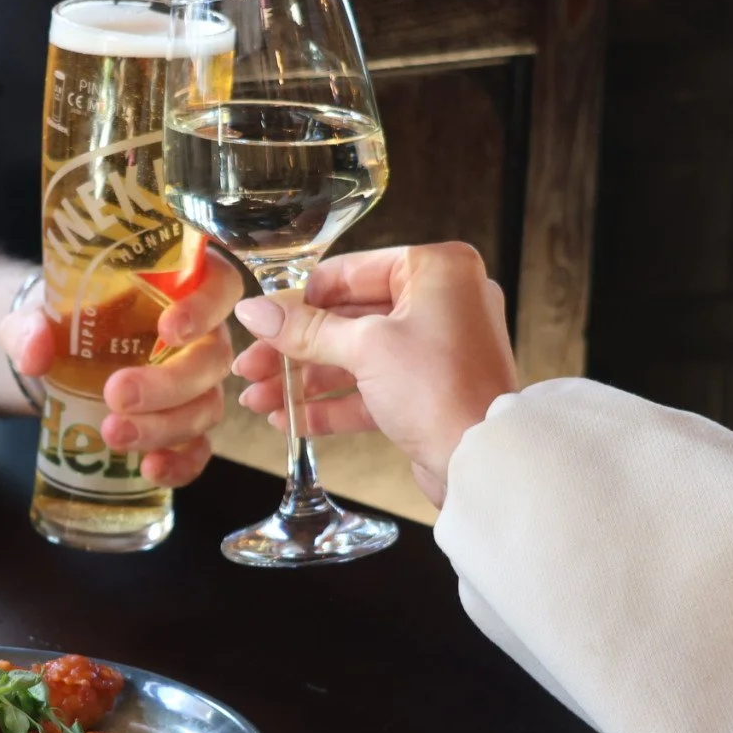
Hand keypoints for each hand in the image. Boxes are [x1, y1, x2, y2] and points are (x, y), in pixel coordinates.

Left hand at [0, 242, 242, 487]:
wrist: (54, 363)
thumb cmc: (62, 322)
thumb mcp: (37, 315)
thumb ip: (30, 327)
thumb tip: (34, 354)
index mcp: (178, 289)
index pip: (218, 285)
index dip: (205, 307)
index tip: (168, 328)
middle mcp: (200, 336)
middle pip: (212, 359)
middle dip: (170, 383)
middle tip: (117, 394)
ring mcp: (197, 385)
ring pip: (206, 407)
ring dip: (166, 426)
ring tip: (113, 434)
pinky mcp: (185, 428)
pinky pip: (198, 449)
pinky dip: (181, 464)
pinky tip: (150, 469)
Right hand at [229, 243, 517, 506]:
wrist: (482, 462)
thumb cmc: (442, 390)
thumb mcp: (364, 348)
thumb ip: (305, 329)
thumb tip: (255, 310)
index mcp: (437, 270)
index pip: (349, 272)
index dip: (298, 300)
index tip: (260, 320)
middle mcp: (441, 302)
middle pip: (346, 318)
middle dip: (294, 348)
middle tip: (250, 365)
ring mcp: (435, 349)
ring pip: (354, 356)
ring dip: (304, 379)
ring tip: (259, 399)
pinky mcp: (427, 390)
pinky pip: (370, 388)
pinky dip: (332, 403)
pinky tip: (291, 418)